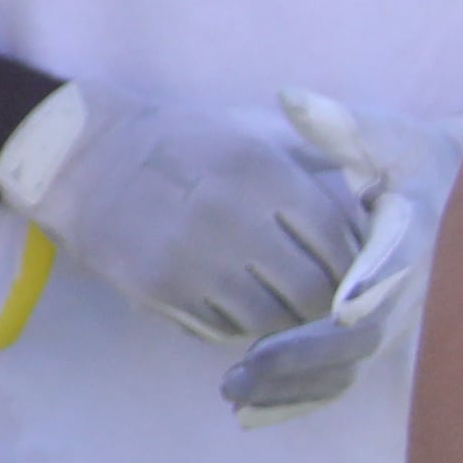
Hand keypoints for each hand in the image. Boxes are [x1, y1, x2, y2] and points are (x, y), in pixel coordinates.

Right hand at [0, 80, 366, 347]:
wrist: (85, 156)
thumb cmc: (185, 142)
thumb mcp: (254, 133)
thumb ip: (315, 161)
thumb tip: (377, 196)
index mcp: (263, 173)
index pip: (338, 239)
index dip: (355, 261)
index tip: (357, 267)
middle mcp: (232, 217)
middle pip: (311, 289)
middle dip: (326, 301)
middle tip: (325, 299)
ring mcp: (194, 258)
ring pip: (270, 319)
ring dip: (283, 319)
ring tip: (283, 304)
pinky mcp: (161, 290)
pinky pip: (223, 329)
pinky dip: (239, 326)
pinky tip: (238, 304)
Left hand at [222, 93, 462, 423]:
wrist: (454, 195)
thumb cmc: (411, 158)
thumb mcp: (383, 135)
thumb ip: (338, 124)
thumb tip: (290, 98)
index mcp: (418, 234)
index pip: (394, 264)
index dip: (369, 284)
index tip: (335, 306)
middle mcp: (411, 290)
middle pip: (362, 336)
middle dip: (303, 354)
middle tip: (245, 366)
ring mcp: (395, 322)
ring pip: (346, 370)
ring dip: (291, 387)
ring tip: (232, 393)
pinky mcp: (374, 341)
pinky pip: (337, 381)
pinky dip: (295, 400)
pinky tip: (248, 414)